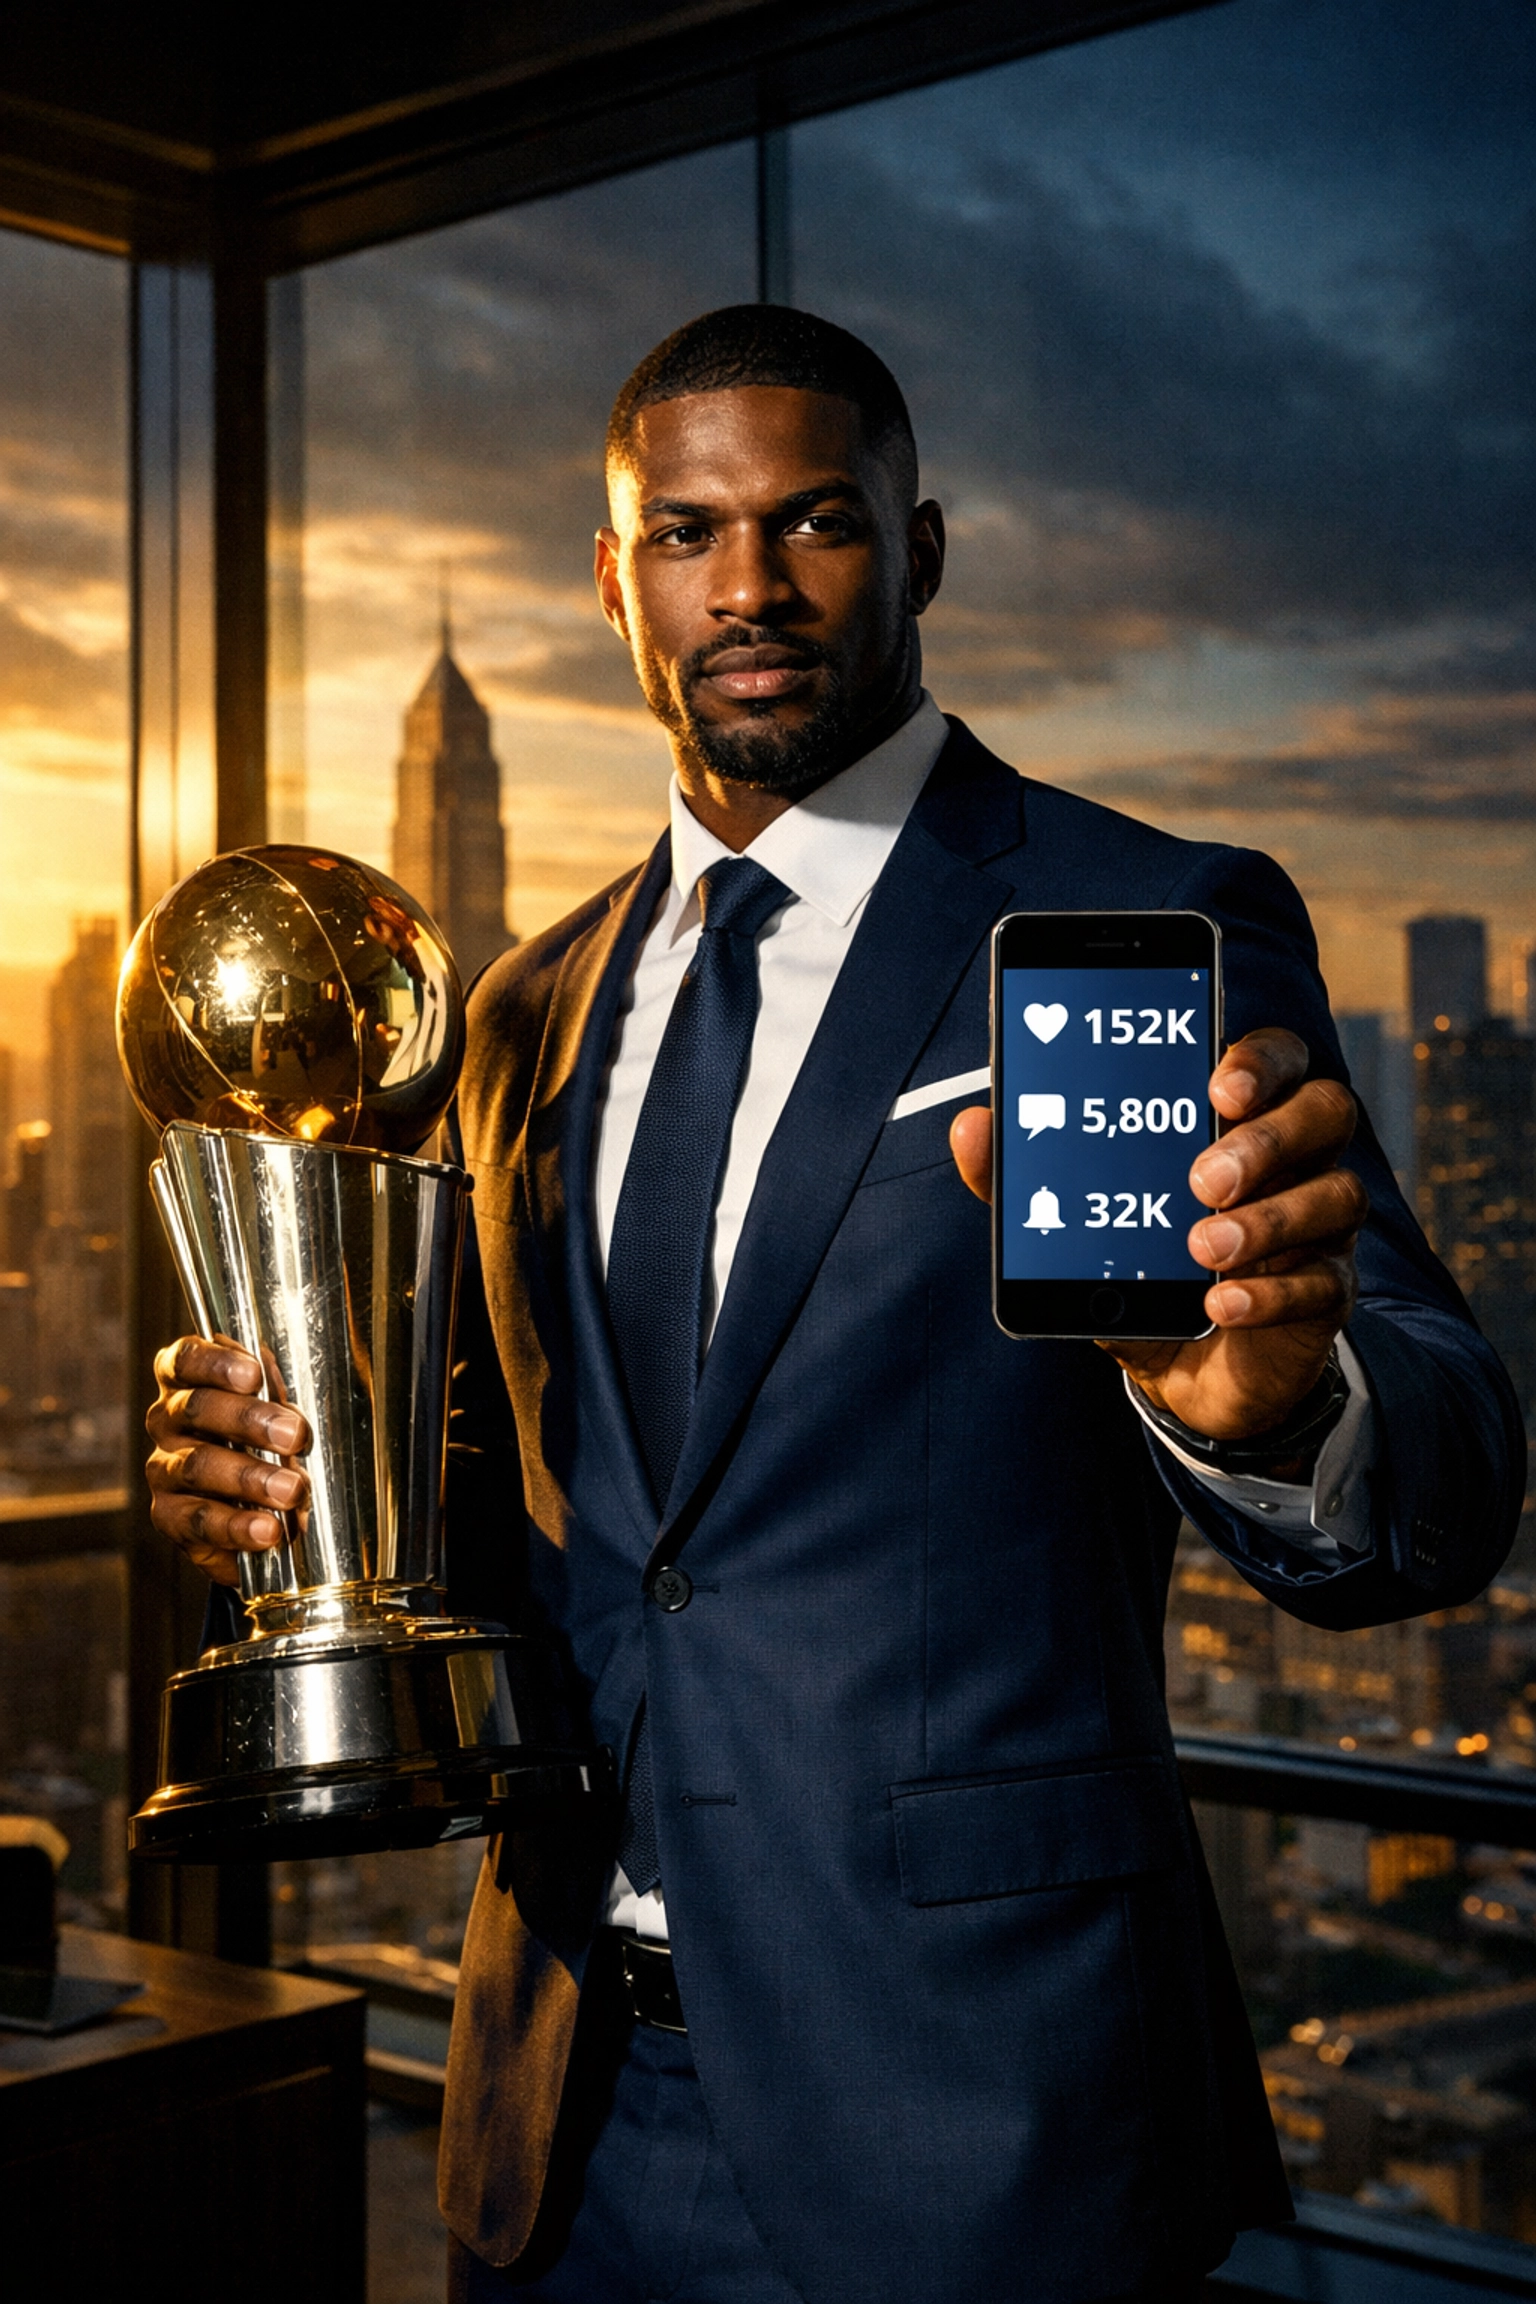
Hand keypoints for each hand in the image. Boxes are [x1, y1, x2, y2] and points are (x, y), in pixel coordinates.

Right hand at [145, 1336, 311, 1587]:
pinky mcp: (169, 1517)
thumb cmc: (271, 1446)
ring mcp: (164, 1470)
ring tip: (291, 1490)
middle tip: (293, 1435)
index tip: (253, 1374)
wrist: (262, 1515)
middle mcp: (167, 1421)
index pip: (184, 1360)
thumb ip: (279, 1395)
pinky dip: (238, 1526)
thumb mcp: (280, 1413)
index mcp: (189, 1383)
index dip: (214, 1363)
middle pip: (196, 1409)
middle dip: (249, 1420)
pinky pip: (199, 1521)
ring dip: (249, 1477)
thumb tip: (288, 1384)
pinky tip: (268, 1530)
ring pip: (197, 1466)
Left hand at [949, 1028, 1365, 1444]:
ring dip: (1268, 1220)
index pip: (1278, 1057)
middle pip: (1327, 1109)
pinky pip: (1325, 1283)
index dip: (1260, 1059)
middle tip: (1202, 1179)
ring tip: (1201, 1250)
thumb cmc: (1138, 1270)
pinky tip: (1220, 1307)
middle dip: (1267, 1138)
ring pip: (1337, 1194)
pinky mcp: (1325, 1294)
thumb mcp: (1077, 1228)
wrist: (1182, 1373)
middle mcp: (1295, 1161)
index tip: (1217, 1086)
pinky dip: (1271, 1293)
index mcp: (1240, 1119)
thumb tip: (970, 1126)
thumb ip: (1025, 1178)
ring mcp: (1319, 1227)